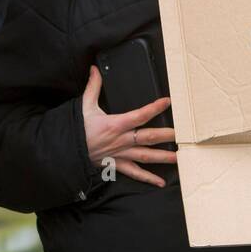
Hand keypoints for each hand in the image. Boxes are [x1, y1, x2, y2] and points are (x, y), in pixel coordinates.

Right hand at [81, 65, 175, 186]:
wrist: (67, 151)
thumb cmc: (77, 129)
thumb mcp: (84, 106)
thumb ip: (93, 87)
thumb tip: (94, 69)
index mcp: (115, 124)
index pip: (140, 115)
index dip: (155, 108)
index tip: (168, 102)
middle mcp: (121, 140)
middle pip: (148, 137)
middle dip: (167, 136)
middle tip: (183, 134)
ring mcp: (120, 154)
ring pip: (146, 156)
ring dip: (163, 157)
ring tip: (179, 157)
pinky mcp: (117, 164)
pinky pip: (134, 173)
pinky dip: (148, 178)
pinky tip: (160, 182)